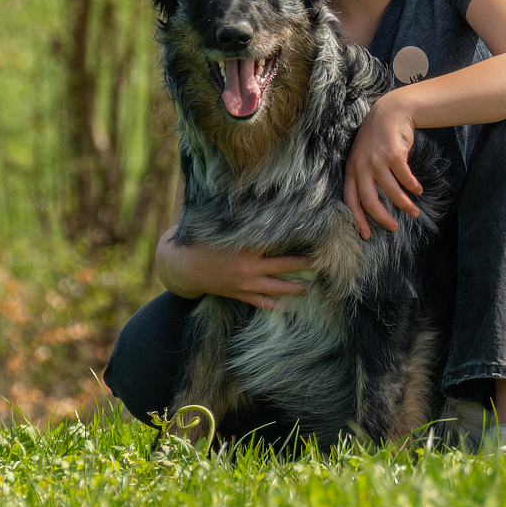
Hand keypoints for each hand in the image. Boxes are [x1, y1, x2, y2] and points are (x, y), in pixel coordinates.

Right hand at [154, 224, 310, 310]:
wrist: (181, 267)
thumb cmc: (202, 241)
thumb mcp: (221, 227)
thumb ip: (242, 219)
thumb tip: (261, 200)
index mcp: (246, 246)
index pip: (279, 240)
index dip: (298, 236)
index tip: (317, 233)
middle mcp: (249, 266)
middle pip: (285, 265)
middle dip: (305, 263)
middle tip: (324, 261)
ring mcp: (245, 283)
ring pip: (278, 287)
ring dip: (296, 287)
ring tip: (311, 286)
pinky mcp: (239, 294)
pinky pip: (262, 302)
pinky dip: (276, 305)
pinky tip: (290, 306)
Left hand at [345, 94, 422, 237]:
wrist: (390, 112)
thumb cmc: (378, 139)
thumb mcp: (363, 157)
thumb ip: (364, 177)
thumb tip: (371, 205)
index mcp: (352, 170)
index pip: (351, 201)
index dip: (358, 220)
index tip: (366, 235)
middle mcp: (361, 166)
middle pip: (370, 200)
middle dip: (382, 217)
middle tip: (394, 228)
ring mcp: (377, 160)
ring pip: (390, 191)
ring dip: (404, 204)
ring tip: (414, 211)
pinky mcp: (393, 154)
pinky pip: (404, 177)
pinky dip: (412, 186)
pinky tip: (418, 190)